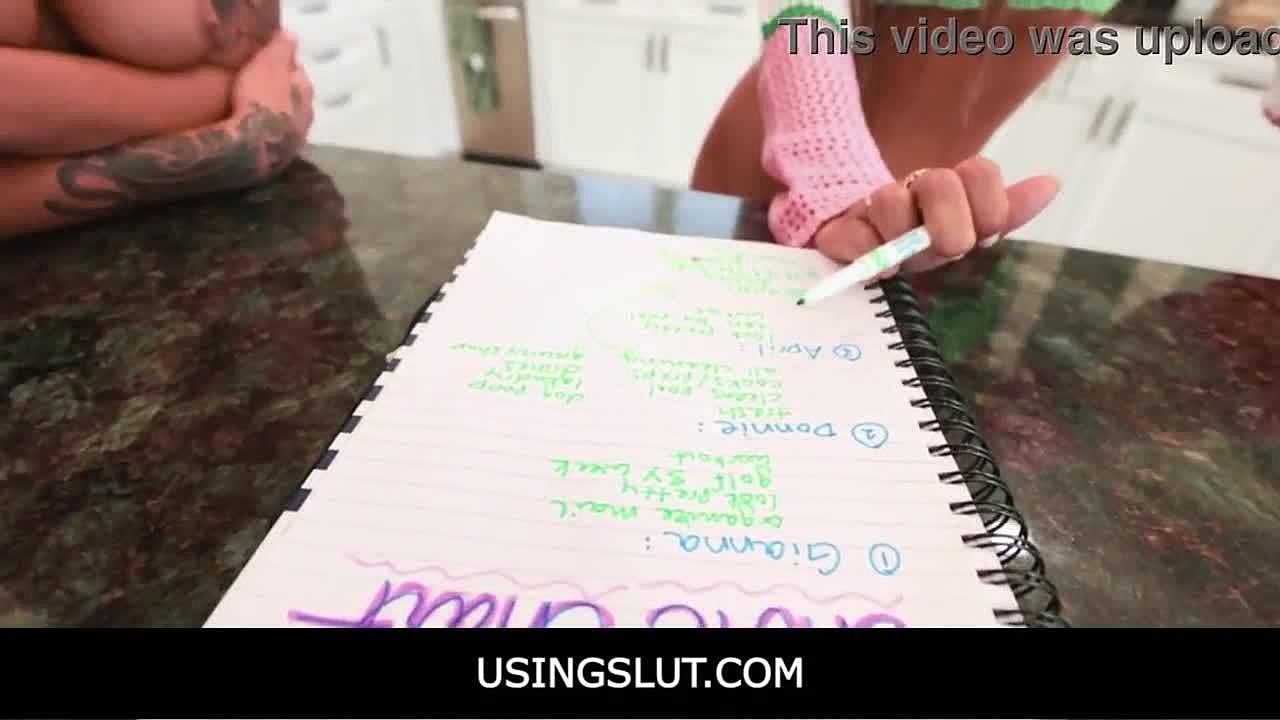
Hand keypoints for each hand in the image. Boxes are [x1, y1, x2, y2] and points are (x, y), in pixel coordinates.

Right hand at [229, 30, 314, 173]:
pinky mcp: (285, 157)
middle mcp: (309, 114)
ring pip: (289, 119)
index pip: (297, 70)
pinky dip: (271, 132)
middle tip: (259, 84)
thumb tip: (291, 35)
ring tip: (257, 108)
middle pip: (294, 96)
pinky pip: (279, 138)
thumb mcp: (268, 63)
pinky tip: (257, 131)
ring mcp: (298, 138)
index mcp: (306, 89)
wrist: (251, 145)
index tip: (265, 60)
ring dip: (277, 113)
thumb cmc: (259, 98)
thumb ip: (281, 48)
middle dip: (280, 90)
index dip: (281, 63)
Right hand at [813, 157, 1059, 275]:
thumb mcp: (966, 230)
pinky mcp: (838, 229)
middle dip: (950, 224)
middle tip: (947, 249)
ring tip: (902, 264)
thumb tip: (1053, 182)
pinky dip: (866, 253)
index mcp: (949, 186)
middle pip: (940, 183)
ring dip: (902, 237)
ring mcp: (873, 204)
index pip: (980, 172)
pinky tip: (878, 272)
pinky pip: (851, 233)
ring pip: (890, 201)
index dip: (989, 207)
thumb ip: (1007, 210)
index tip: (983, 238)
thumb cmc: (919, 242)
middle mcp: (912, 187)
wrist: (860, 253)